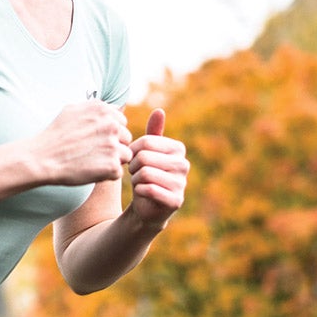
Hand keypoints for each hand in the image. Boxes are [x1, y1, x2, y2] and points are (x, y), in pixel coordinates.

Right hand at [36, 100, 132, 185]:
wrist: (42, 158)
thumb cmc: (55, 136)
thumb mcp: (73, 110)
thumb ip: (95, 109)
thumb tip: (110, 108)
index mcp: (104, 110)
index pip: (121, 123)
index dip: (110, 134)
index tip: (95, 140)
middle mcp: (111, 125)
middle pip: (126, 138)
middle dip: (114, 146)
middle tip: (93, 153)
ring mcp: (113, 145)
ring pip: (126, 155)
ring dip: (113, 160)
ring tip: (93, 162)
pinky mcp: (111, 165)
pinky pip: (118, 172)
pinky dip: (107, 175)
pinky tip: (91, 171)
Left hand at [127, 109, 187, 228]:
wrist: (146, 206)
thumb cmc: (145, 175)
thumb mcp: (146, 153)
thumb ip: (153, 133)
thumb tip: (159, 110)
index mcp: (178, 148)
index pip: (146, 142)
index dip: (132, 152)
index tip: (134, 160)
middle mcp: (184, 164)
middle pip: (144, 157)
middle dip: (133, 167)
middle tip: (135, 174)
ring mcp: (182, 183)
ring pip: (145, 173)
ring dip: (135, 179)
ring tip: (139, 182)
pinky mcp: (176, 200)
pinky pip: (149, 189)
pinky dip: (139, 191)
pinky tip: (142, 193)